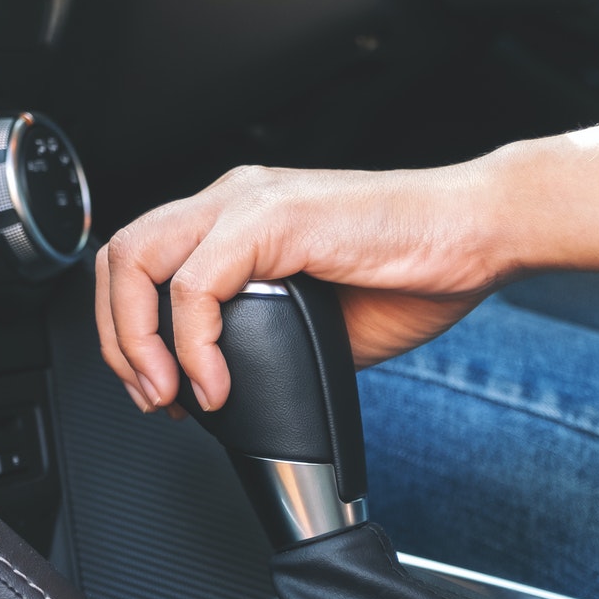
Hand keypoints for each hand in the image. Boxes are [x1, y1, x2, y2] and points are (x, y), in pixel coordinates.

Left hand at [95, 95, 598, 414]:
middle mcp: (232, 198)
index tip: (161, 392)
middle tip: (155, 400)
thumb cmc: (419, 269)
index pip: (140, 263)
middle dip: (118, 342)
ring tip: (174, 395)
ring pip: (137, 262)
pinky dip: (192, 345)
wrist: (481, 234)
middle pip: (119, 258)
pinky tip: (218, 382)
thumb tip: (224, 390)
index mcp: (238, 216)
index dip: (129, 333)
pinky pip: (194, 285)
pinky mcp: (275, 218)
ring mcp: (249, 202)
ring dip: (138, 342)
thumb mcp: (317, 319)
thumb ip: (261, 339)